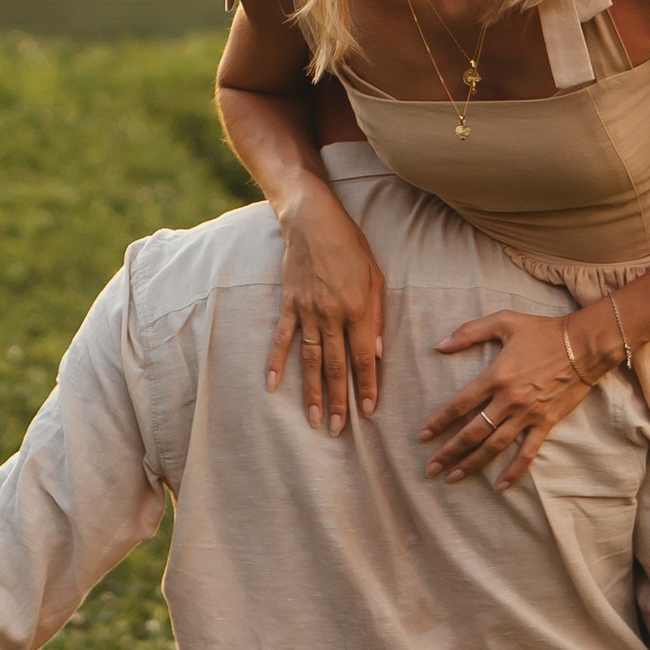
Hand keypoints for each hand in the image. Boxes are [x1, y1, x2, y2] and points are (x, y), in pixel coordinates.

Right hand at [267, 182, 385, 432]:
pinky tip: (272, 385)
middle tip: (338, 429)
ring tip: (313, 419)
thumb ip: (377, 316)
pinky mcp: (289, 304)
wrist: (313, 220)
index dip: (367, 386)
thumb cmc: (351, 246)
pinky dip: (277, 362)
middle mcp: (333, 315)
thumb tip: (377, 353)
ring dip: (312, 392)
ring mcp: (308, 311)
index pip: (364, 357)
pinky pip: (282, 338)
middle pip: (337, 366)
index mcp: (358, 309)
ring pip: (311, 360)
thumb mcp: (376, 277)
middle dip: (339, 401)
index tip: (368, 412)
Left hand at [423, 312, 602, 489]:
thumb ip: (469, 332)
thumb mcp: (504, 321)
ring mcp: (528, 414)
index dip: (439, 422)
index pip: (460, 405)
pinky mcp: (546, 423)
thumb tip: (439, 345)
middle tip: (431, 468)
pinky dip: (514, 471)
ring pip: (494, 446)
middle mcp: (508, 400)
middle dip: (449, 451)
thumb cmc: (543, 331)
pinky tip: (501, 486)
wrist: (585, 345)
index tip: (423, 436)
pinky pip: (528, 452)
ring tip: (453, 477)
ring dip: (472, 463)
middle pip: (472, 432)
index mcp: (495, 376)